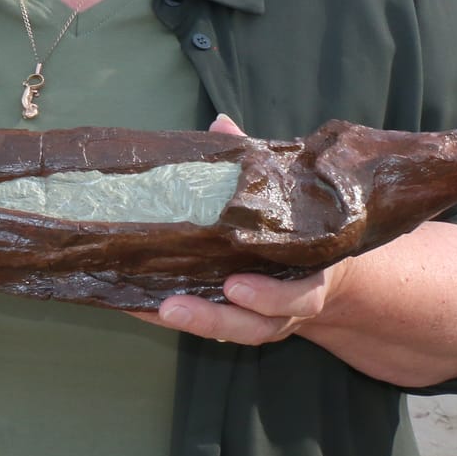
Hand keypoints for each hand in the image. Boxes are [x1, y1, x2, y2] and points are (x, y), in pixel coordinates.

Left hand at [141, 113, 347, 346]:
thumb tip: (221, 124)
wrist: (321, 273)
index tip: (236, 285)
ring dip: (191, 322)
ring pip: (228, 331)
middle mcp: (283, 308)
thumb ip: (258, 166)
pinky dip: (168, 320)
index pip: (296, 296)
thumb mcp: (285, 198)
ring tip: (156, 308)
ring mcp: (257, 319)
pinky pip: (202, 326)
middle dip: (215, 318)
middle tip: (176, 306)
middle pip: (254, 326)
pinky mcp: (229, 320)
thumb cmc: (294, 226)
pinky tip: (135, 305)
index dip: (268, 296)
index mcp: (307, 277)